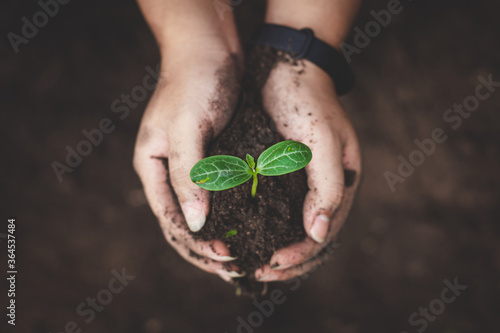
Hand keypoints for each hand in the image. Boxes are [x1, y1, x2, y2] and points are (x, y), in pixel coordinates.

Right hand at [133, 54, 244, 280]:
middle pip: (183, 224)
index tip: (228, 258)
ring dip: (218, 238)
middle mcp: (167, 171)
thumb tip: (195, 226)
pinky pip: (217, 195)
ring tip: (243, 258)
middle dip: (207, 250)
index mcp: (151, 166)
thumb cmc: (195, 82)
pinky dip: (230, 215)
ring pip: (200, 214)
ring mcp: (188, 165)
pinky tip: (249, 225)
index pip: (170, 219)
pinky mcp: (210, 157)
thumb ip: (188, 176)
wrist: (210, 47)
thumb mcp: (188, 128)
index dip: (197, 244)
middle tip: (237, 269)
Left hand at [254, 57, 361, 280]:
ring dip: (273, 247)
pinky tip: (243, 234)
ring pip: (292, 228)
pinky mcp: (282, 172)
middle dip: (286, 260)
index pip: (324, 234)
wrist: (283, 64)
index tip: (269, 264)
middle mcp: (323, 186)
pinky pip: (275, 208)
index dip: (299, 254)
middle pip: (310, 238)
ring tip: (249, 262)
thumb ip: (328, 188)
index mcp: (341, 182)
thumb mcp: (322, 140)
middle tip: (255, 272)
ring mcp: (303, 180)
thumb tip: (320, 233)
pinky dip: (262, 226)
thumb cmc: (305, 100)